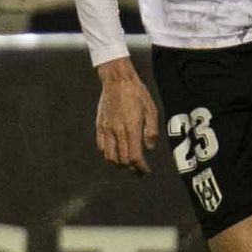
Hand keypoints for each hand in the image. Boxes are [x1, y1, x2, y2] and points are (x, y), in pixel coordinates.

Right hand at [95, 57, 157, 173]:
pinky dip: (107, 154)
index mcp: (132, 128)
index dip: (141, 167)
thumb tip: (149, 147)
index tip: (145, 170)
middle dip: (131, 168)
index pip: (134, 156)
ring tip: (126, 162)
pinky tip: (115, 151)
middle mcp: (118, 131)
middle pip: (122, 159)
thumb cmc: (137, 93)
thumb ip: (151, 130)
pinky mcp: (100, 125)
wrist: (117, 80)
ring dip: (119, 163)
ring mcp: (107, 129)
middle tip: (138, 169)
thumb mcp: (151, 109)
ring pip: (110, 156)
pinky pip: (101, 146)